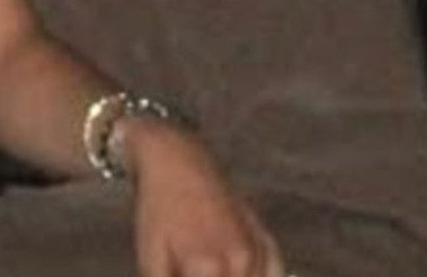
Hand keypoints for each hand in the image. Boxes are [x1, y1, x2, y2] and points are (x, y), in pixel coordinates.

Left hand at [122, 117, 285, 276]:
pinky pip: (275, 275)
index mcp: (208, 268)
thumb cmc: (158, 210)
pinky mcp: (267, 240)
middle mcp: (241, 262)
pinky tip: (240, 272)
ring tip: (208, 270)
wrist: (177, 161)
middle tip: (197, 274)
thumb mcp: (151, 259)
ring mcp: (259, 250)